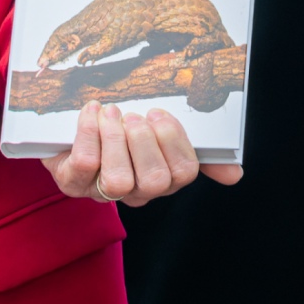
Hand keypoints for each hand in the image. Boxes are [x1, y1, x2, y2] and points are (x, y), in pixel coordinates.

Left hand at [45, 102, 244, 206]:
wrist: (68, 129)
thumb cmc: (120, 130)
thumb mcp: (158, 134)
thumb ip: (195, 150)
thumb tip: (235, 174)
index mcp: (162, 177)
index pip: (184, 172)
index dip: (174, 141)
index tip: (160, 114)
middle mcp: (135, 191)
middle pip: (154, 181)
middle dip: (145, 142)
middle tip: (134, 116)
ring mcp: (101, 190)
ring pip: (118, 181)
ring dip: (116, 140)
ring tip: (111, 114)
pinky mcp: (71, 182)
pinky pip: (85, 164)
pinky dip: (89, 132)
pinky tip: (92, 112)